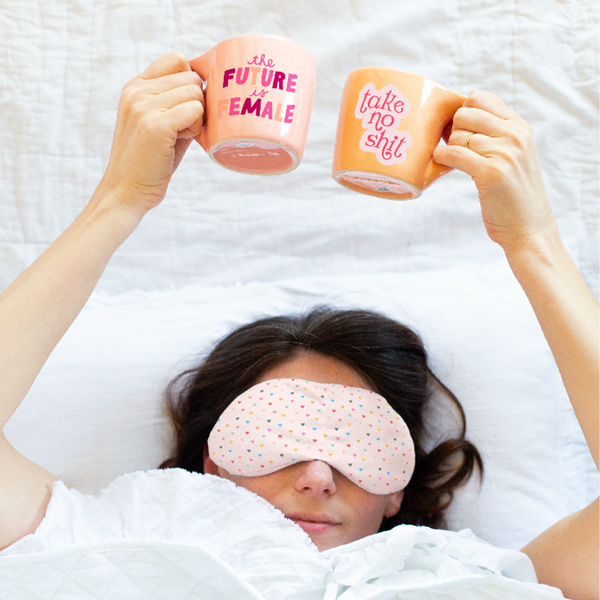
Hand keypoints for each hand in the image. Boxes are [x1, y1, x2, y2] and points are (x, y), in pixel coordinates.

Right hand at [99, 53, 203, 215]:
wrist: (127, 191)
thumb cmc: (151, 161)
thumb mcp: (159, 122)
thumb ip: (176, 101)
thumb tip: (210, 86)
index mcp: (136, 86)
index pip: (177, 59)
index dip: (191, 82)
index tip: (187, 109)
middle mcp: (137, 90)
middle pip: (192, 77)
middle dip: (196, 104)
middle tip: (181, 130)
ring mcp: (144, 105)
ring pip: (196, 93)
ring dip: (197, 119)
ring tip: (178, 137)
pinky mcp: (155, 124)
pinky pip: (196, 110)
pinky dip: (196, 129)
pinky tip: (179, 142)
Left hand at [434, 92, 555, 252]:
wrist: (529, 229)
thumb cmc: (513, 196)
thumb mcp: (513, 157)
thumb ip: (494, 136)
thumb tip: (454, 120)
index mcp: (520, 127)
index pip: (481, 98)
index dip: (462, 112)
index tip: (457, 130)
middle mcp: (514, 135)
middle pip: (465, 113)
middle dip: (452, 130)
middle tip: (453, 148)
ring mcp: (504, 152)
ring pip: (457, 134)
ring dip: (448, 148)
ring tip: (454, 162)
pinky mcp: (490, 172)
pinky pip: (454, 153)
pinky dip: (441, 157)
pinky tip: (442, 164)